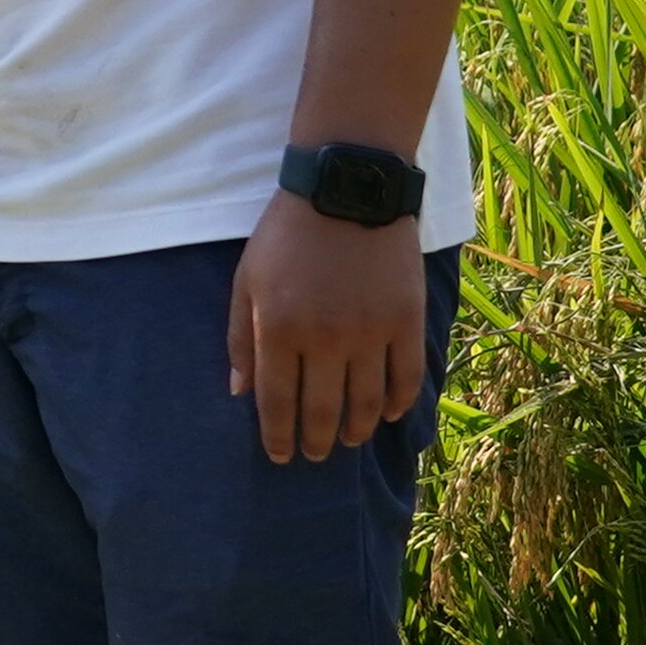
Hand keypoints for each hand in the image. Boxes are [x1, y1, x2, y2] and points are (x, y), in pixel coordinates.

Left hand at [227, 195, 428, 461]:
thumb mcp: (247, 280)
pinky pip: (406, 377)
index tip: (281, 456)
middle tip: (315, 454)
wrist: (346, 189)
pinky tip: (387, 415)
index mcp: (277, 330)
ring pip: (366, 403)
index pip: (277, 403)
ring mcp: (370, 332)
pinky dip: (398, 404)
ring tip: (349, 440)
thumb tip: (240, 393)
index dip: (278, 437)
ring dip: (357, 430)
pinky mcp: (406, 321)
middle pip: (323, 411)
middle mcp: (325, 339)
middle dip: (316, 441)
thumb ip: (239, 338)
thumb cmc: (286, 235)